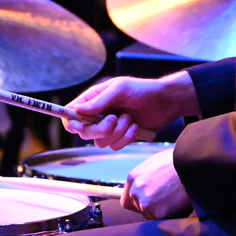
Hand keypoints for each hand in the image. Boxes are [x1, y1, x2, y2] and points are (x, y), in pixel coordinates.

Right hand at [62, 71, 199, 149]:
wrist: (165, 102)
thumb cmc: (142, 90)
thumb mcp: (119, 89)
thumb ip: (99, 101)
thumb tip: (77, 110)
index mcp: (92, 99)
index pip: (71, 114)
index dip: (71, 122)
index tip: (79, 125)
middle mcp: (97, 115)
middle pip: (83, 132)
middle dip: (99, 129)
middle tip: (113, 119)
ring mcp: (108, 128)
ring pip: (99, 142)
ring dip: (116, 132)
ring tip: (130, 119)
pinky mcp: (120, 138)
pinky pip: (114, 146)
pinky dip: (126, 138)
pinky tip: (136, 127)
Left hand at [121, 148, 191, 218]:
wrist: (191, 165)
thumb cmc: (177, 161)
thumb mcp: (155, 164)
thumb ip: (145, 177)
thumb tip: (144, 186)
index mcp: (133, 177)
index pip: (127, 199)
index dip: (138, 202)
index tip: (148, 202)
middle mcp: (135, 191)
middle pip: (138, 209)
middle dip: (150, 207)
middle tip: (165, 200)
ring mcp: (145, 203)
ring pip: (150, 216)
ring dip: (161, 212)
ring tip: (174, 198)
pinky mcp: (157, 213)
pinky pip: (162, 221)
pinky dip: (170, 216)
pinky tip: (178, 203)